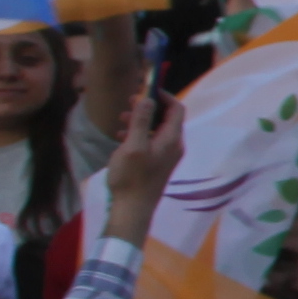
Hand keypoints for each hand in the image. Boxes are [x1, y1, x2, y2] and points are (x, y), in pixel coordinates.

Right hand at [94, 81, 184, 241]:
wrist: (132, 209)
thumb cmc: (132, 177)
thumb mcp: (133, 146)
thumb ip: (141, 122)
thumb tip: (148, 98)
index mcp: (172, 139)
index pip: (177, 109)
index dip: (163, 96)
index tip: (145, 89)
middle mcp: (174, 146)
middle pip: (166, 118)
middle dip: (148, 108)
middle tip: (129, 103)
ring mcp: (166, 156)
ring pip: (156, 130)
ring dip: (140, 121)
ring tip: (121, 119)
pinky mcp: (156, 164)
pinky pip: (150, 142)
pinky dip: (138, 135)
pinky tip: (121, 137)